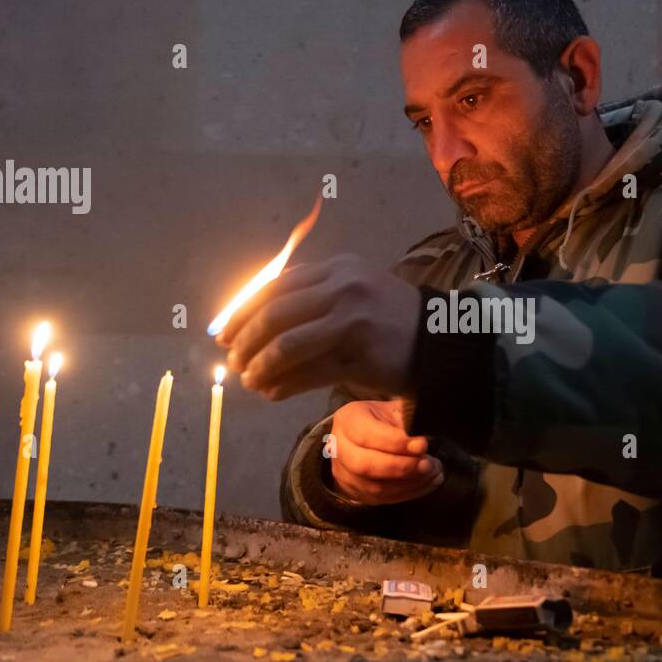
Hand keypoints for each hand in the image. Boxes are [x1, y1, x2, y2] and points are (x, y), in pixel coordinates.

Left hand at [216, 253, 420, 399]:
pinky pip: (309, 371)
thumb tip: (252, 322)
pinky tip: (272, 393)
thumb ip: (311, 300)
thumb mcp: (352, 294)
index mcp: (337, 268)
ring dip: (260, 366)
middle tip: (232, 360)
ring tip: (249, 380)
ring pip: (287, 343)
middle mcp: (343, 287)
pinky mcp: (360, 353)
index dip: (242, 310)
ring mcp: (352, 319)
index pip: (275, 286)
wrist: (439, 343)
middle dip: (245, 341)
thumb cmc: (388, 322)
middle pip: (275, 313)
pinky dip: (284, 384)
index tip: (222, 331)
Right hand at [327, 399, 443, 504]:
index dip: (395, 442)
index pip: (366, 435)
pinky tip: (427, 482)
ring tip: (433, 472)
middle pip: (365, 465)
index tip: (422, 445)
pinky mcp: (356, 492)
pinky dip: (409, 492)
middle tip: (429, 464)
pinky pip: (383, 499)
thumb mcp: (393, 409)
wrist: (365, 437)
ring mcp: (345, 473)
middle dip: (402, 467)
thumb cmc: (382, 420)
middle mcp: (339, 448)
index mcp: (348, 420)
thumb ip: (407, 418)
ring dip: (410, 482)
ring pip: (375, 487)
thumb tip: (422, 439)